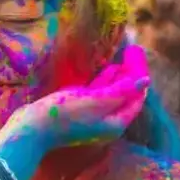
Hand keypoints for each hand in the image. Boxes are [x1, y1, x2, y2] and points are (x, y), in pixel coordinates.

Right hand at [4, 44, 150, 148]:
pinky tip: (108, 68)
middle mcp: (107, 122)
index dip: (139, 77)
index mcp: (116, 122)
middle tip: (133, 52)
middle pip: (125, 96)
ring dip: (119, 77)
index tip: (139, 56)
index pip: (136, 99)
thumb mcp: (98, 101)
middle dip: (131, 76)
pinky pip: (98, 94)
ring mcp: (93, 116)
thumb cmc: (68, 114)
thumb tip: (145, 81)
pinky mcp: (79, 110)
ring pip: (112, 94)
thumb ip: (122, 91)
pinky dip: (105, 82)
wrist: (34, 127)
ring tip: (125, 58)